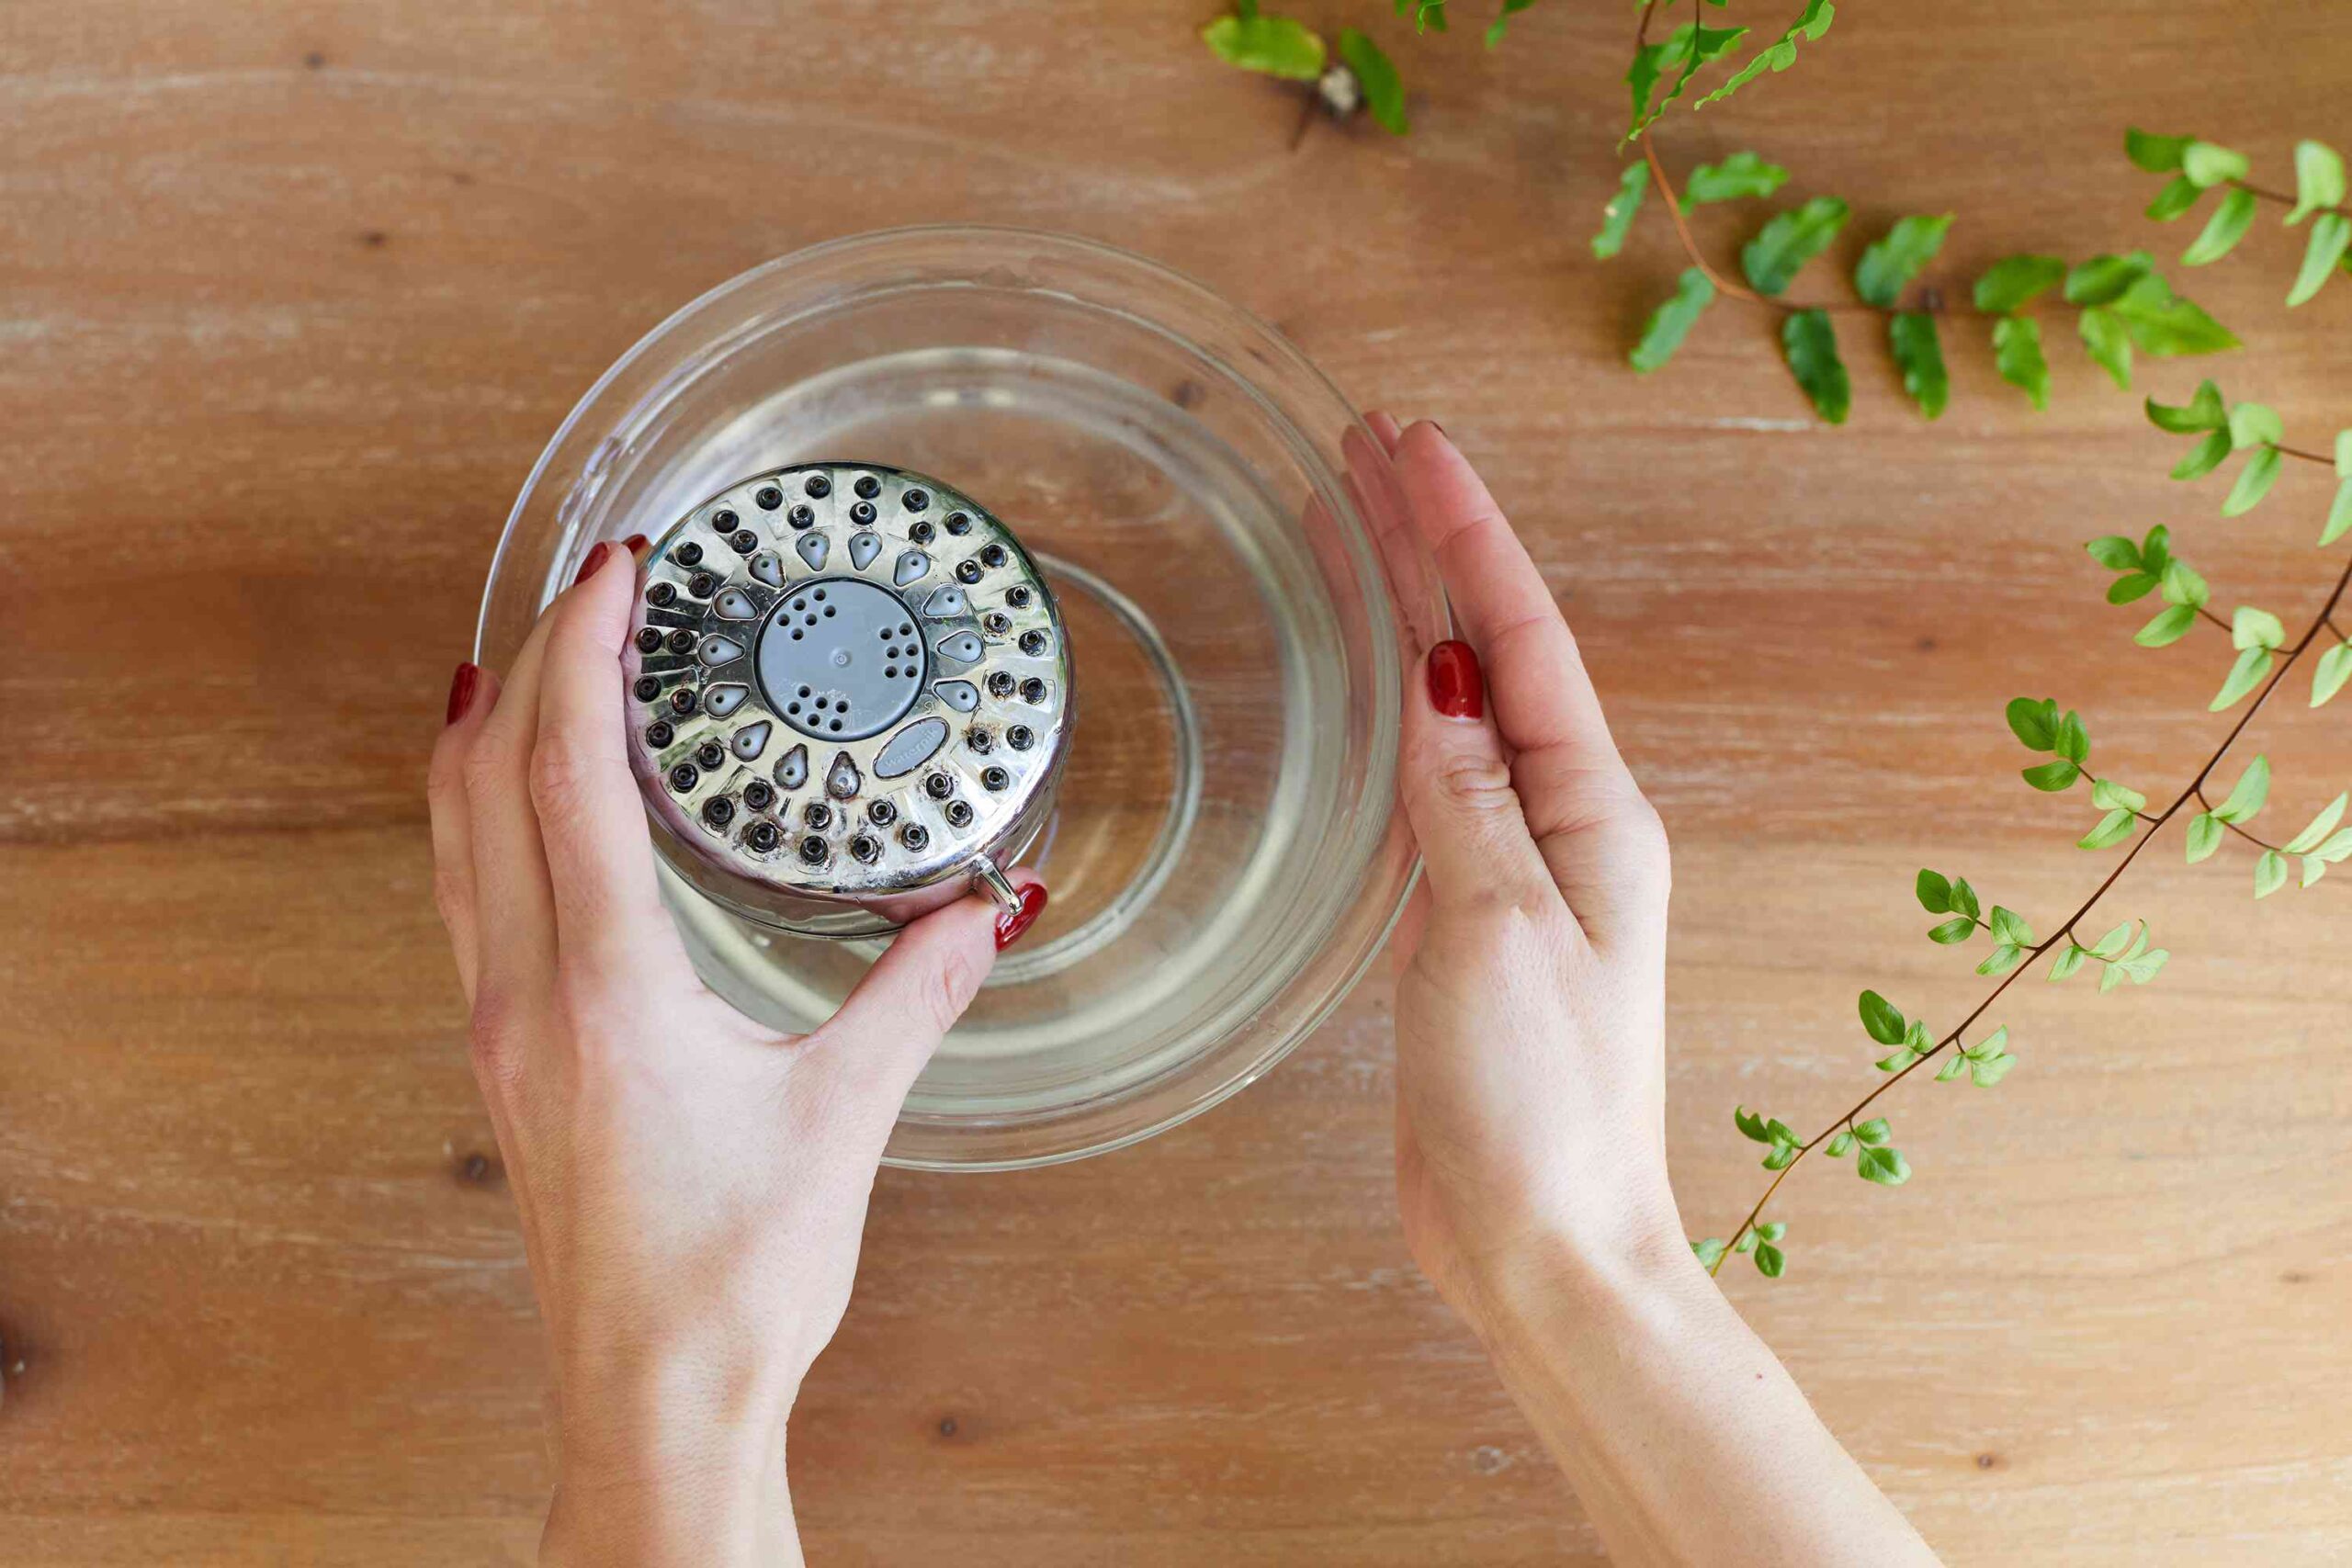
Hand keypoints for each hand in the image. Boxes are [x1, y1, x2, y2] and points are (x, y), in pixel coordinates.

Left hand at [427, 538, 1043, 1564]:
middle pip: (482, 782)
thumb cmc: (732, 1280)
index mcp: (604, 993)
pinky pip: (466, 894)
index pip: (565, 777)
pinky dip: (482, 810)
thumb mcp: (845, 1119)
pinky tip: (522, 801)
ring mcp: (501, 1029)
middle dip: (529, 659)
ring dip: (487, 731)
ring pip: (454, 837)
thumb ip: (915, 997)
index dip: (583, 652)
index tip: (620, 569)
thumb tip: (982, 911)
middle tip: (590, 584)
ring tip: (534, 655)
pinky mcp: (510, 1060)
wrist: (654, 1398)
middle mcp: (526, 997)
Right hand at [1367, 419, 1940, 1566]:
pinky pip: (1435, 782)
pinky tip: (1374, 680)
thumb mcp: (1497, 932)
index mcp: (1596, 816)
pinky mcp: (1470, 923)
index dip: (1466, 532)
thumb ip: (1465, 800)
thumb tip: (1436, 679)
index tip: (1412, 443)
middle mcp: (1567, 827)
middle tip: (1368, 449)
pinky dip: (1397, 709)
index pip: (1520, 637)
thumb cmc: (1540, 1105)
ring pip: (1460, 707)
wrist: (1543, 1244)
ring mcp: (1519, 872)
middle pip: (1492, 651)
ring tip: (1359, 527)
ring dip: (1416, 612)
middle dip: (1435, 545)